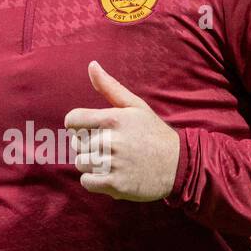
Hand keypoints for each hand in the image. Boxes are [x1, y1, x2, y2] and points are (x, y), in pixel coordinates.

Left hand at [64, 60, 180, 201]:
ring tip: (114, 161)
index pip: (72, 120)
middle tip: (112, 148)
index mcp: (112, 118)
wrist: (178, 164)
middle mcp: (110, 141)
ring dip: (93, 164)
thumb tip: (91, 65)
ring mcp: (112, 164)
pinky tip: (111, 175)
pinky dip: (94, 181)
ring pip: (81, 163)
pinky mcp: (115, 185)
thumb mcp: (135, 106)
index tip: (91, 130)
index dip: (78, 126)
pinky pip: (86, 182)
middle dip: (90, 146)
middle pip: (77, 144)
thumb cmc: (153, 132)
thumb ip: (110, 87)